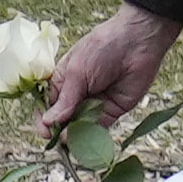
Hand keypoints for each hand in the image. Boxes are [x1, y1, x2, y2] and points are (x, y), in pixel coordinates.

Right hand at [36, 0, 182, 136]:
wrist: (138, 42)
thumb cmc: (102, 49)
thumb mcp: (77, 72)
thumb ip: (65, 100)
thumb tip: (47, 122)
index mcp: (63, 82)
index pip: (48, 106)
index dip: (44, 120)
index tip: (45, 132)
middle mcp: (76, 95)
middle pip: (62, 120)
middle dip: (59, 130)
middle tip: (58, 137)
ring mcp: (94, 104)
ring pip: (79, 127)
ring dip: (75, 135)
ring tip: (71, 139)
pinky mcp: (112, 111)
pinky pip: (99, 128)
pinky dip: (92, 136)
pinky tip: (86, 138)